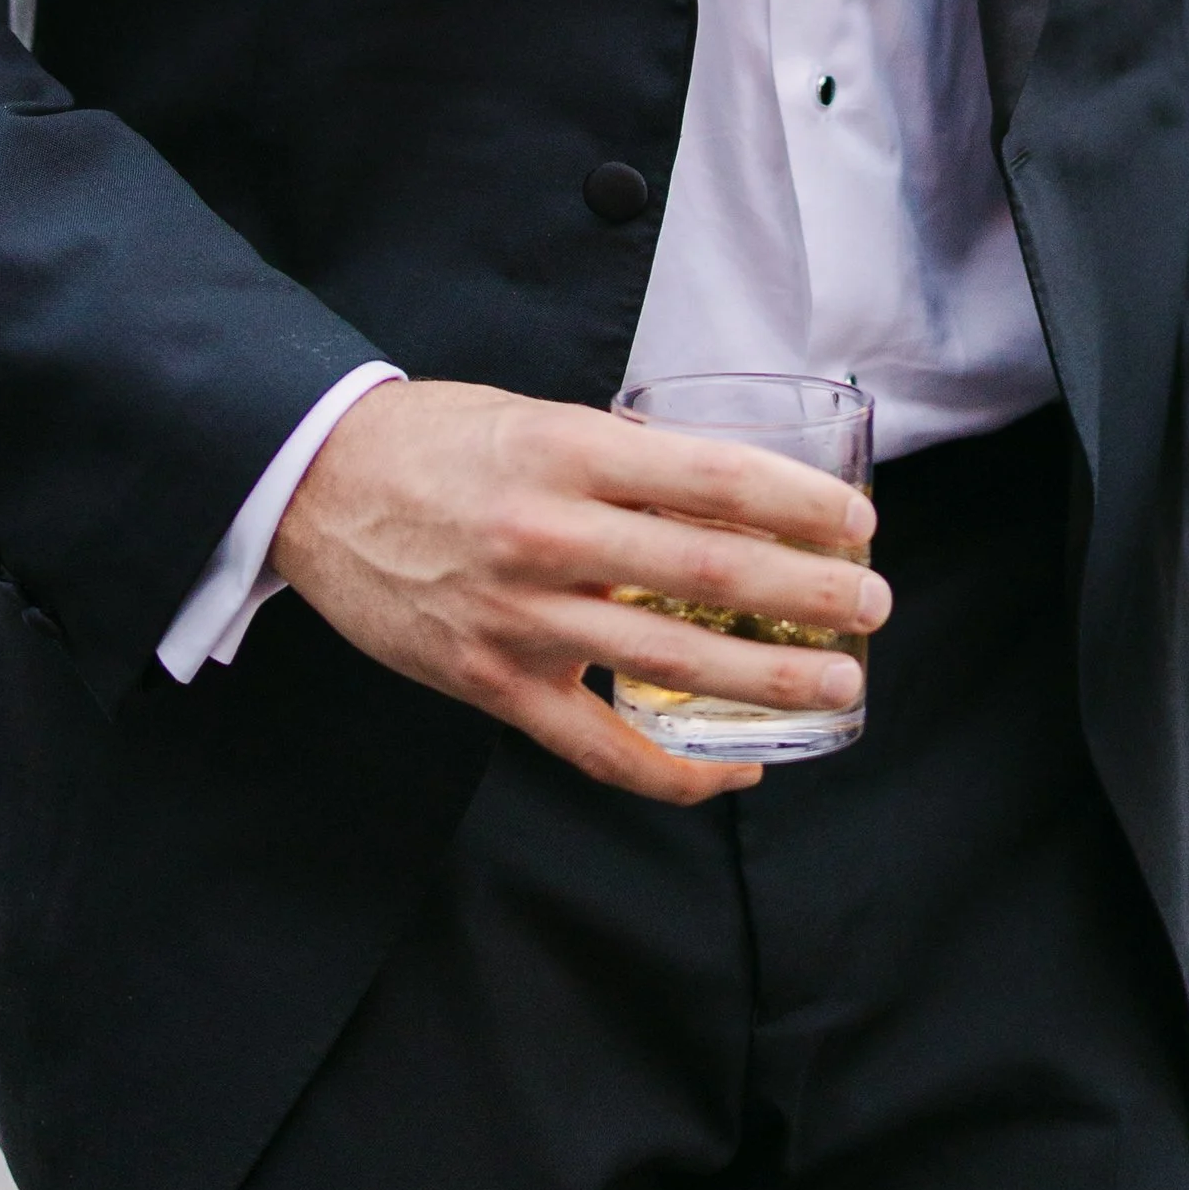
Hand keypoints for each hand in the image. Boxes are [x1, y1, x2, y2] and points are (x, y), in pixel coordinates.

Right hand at [269, 378, 886, 803]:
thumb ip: (622, 456)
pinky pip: (601, 748)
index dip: (798, 503)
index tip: (855, 521)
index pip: (713, 478)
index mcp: (567, 451)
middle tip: (874, 604)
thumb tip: (727, 491)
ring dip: (771, 677)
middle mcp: (550, 534)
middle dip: (812, 594)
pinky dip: (677, 772)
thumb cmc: (435, 440)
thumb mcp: (536, 417)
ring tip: (840, 683)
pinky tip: (736, 770)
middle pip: (712, 573)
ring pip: (671, 662)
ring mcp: (521, 618)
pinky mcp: (493, 684)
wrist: (314, 484)